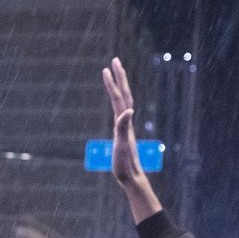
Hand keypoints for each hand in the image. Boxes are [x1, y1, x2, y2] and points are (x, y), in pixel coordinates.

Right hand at [100, 57, 163, 222]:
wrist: (132, 177)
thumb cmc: (125, 164)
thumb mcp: (122, 146)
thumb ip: (124, 128)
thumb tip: (128, 110)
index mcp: (124, 122)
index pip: (118, 98)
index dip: (112, 83)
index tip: (106, 68)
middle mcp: (127, 121)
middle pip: (123, 94)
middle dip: (119, 77)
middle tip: (115, 60)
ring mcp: (126, 126)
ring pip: (124, 101)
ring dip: (120, 86)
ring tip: (116, 75)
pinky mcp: (124, 132)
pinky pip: (121, 111)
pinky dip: (119, 101)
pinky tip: (118, 101)